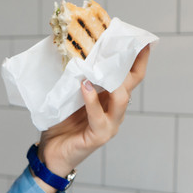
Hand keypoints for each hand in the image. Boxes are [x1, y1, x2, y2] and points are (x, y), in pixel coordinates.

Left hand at [31, 45, 150, 192]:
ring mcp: (109, 125)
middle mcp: (115, 111)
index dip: (137, 59)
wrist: (51, 153)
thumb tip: (71, 51)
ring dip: (115, 80)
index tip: (141, 39)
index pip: (130, 77)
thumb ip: (75, 79)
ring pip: (121, 99)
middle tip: (129, 43)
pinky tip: (85, 87)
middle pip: (130, 84)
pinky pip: (99, 117)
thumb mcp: (69, 96)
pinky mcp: (98, 136)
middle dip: (133, 63)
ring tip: (103, 64)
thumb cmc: (61, 124)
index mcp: (110, 99)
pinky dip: (92, 100)